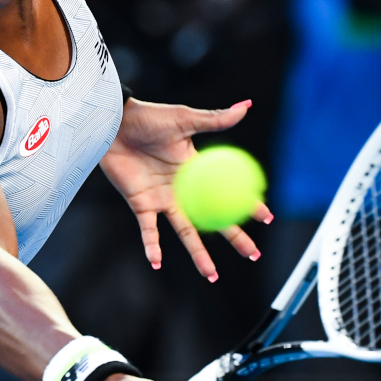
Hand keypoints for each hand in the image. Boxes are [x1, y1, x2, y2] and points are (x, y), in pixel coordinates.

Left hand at [100, 98, 272, 281]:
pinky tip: (157, 263)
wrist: (113, 124)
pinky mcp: (140, 204)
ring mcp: (163, 199)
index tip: (267, 218)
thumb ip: (214, 119)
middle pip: (214, 219)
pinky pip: (148, 229)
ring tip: (211, 275)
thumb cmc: (148, 118)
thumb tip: (246, 106)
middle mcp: (184, 188)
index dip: (248, 204)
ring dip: (198, 253)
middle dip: (234, 238)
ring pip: (185, 232)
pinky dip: (152, 245)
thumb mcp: (185, 119)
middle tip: (253, 255)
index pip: (229, 190)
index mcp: (197, 169)